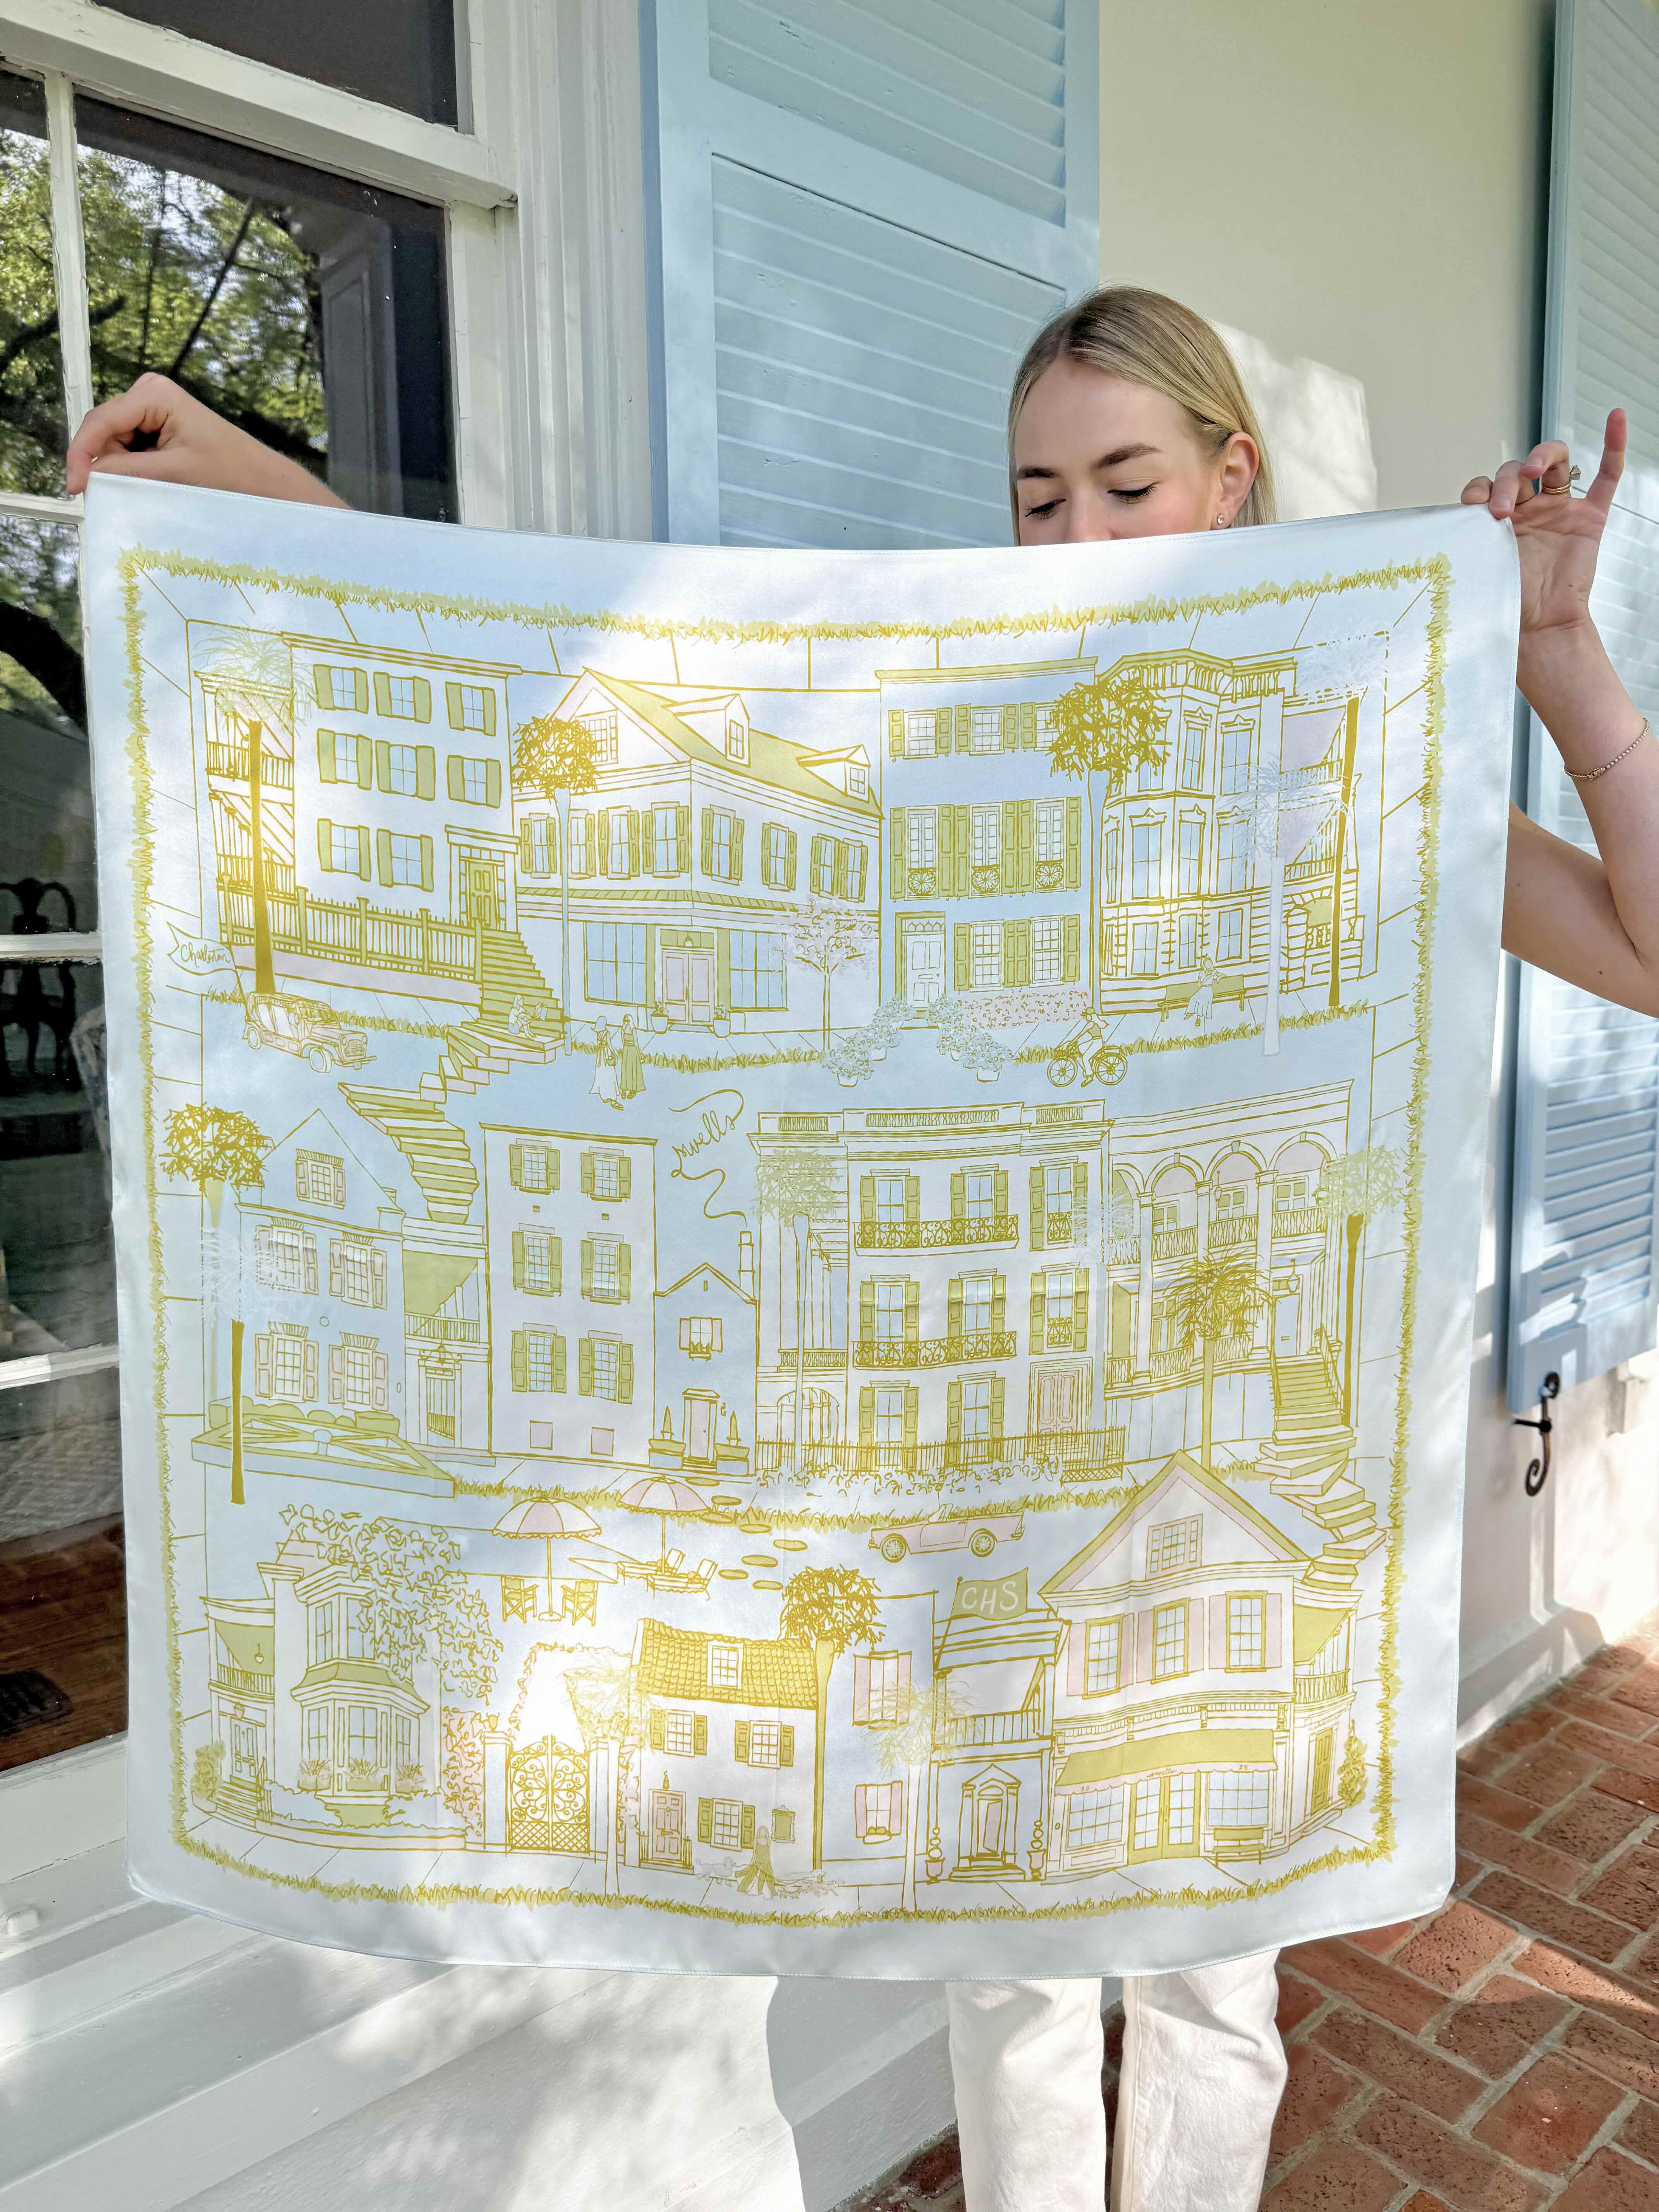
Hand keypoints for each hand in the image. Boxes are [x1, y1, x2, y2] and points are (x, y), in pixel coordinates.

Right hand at [65, 372, 347, 506]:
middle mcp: (149, 393)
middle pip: (104, 430)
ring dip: (115, 467)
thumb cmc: (229, 472)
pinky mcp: (158, 425)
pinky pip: (129, 446)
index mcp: (153, 394)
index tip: (75, 487)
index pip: (101, 421)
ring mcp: (153, 408)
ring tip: (134, 490)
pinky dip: (128, 467)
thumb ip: (127, 471)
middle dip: (99, 462)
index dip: (81, 453)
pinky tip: (141, 483)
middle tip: (97, 497)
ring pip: (114, 441)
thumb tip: (88, 476)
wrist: (262, 481)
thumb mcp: (172, 473)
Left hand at [1461, 411, 1623, 652]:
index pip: (1485, 485)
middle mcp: (1528, 511)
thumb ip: (1466, 537)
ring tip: (1534, 471)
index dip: (1478, 488)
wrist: (1538, 626)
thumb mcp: (1477, 562)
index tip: (1473, 507)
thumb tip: (1438, 528)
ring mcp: (1560, 511)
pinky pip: (1607, 475)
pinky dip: (1613, 444)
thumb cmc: (1506, 600)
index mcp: (1498, 521)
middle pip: (1517, 470)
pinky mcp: (1589, 518)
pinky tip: (1614, 417)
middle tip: (1501, 511)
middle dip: (1506, 482)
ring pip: (1555, 463)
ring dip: (1542, 456)